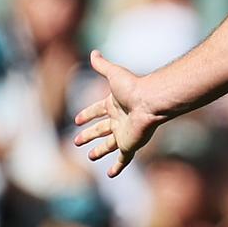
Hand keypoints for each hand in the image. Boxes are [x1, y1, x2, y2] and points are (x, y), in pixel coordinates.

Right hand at [74, 51, 158, 177]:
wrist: (150, 101)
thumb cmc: (133, 87)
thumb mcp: (114, 74)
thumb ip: (102, 65)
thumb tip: (93, 52)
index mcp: (113, 104)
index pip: (96, 111)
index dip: (87, 115)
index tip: (77, 120)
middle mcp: (118, 119)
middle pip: (100, 129)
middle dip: (89, 135)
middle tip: (77, 141)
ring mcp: (124, 133)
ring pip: (109, 145)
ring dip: (100, 151)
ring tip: (90, 156)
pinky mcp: (129, 144)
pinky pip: (122, 159)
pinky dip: (117, 167)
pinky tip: (110, 174)